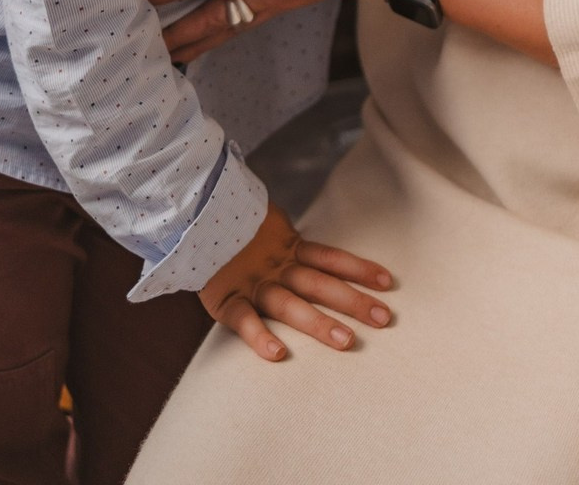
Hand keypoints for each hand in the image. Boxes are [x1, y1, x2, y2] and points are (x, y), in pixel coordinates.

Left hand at [146, 0, 398, 63]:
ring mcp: (275, 6)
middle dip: (176, 36)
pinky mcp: (284, 5)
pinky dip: (218, 38)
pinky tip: (209, 39)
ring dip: (194, 45)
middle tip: (140, 52)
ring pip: (225, 32)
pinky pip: (241, 28)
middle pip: (211, 23)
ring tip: (166, 58)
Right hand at [199, 199, 393, 361]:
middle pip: (320, 284)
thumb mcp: (265, 231)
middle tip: (384, 318)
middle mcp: (275, 266)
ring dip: (319, 322)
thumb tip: (323, 254)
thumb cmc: (232, 234)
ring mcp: (252, 283)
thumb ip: (290, 243)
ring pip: (290, 304)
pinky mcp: (226, 299)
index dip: (358, 267)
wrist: (190, 222)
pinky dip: (259, 336)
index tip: (388, 282)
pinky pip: (243, 320)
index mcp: (287, 248)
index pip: (330, 257)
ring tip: (347, 342)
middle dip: (352, 300)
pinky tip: (278, 355)